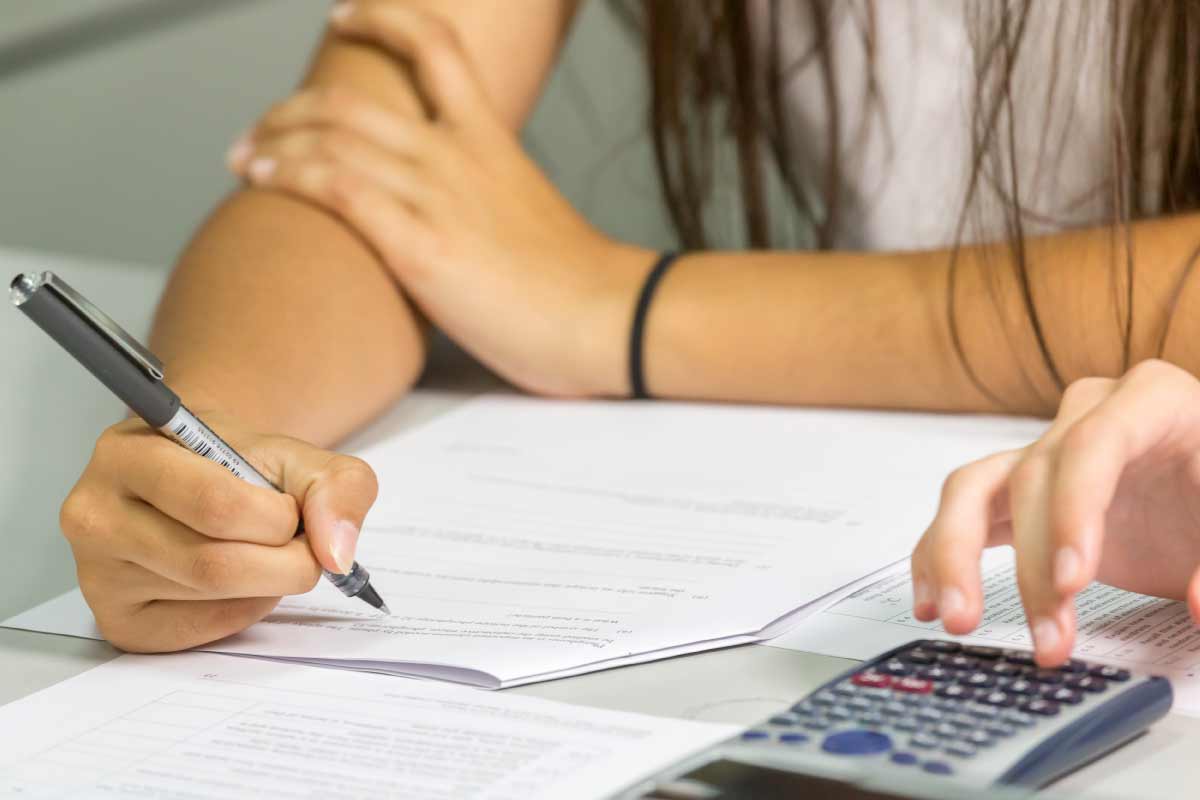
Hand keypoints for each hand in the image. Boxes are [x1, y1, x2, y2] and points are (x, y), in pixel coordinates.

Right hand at [61, 414, 377, 651]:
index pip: (216, 505)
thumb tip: (337, 553)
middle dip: (283, 562)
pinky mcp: (116, 620)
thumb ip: (337, 487)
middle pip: (212, 563)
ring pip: (208, 596)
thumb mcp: (296, 455)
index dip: (278, 519)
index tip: (292, 511)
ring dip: (266, 584)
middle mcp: (94, 513)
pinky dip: (242, 611)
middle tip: (301, 547)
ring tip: (266, 553)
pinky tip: (241, 583)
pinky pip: (196, 631)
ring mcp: (96, 573)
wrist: (201, 474)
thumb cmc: (239, 464)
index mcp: (128, 453)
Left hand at [227, 1, 653, 397]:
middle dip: (290, 109)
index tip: (344, 16)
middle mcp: (455, 154)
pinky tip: (265, 181)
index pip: (434, 46)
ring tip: (244, 159)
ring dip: (273, 142)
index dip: (382, 17)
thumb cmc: (573, 281)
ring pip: (331, 137)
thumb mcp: (529, 210)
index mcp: (489, 139)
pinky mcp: (419, 246)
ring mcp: (436, 196)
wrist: (606, 316)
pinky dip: (292, 175)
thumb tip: (456, 211)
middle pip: (351, 99)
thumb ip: (484, 194)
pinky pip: (338, 189)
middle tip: (261, 130)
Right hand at [910, 359, 1199, 665]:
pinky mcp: (1020, 489)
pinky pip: (966, 514)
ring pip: (973, 488)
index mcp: (1153, 401)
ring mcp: (1044, 450)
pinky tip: (933, 602)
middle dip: (1032, 567)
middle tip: (1047, 637)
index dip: (1075, 511)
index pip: (1095, 445)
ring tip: (956, 618)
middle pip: (1032, 478)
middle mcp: (1087, 415)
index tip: (1073, 582)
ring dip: (956, 557)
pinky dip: (941, 556)